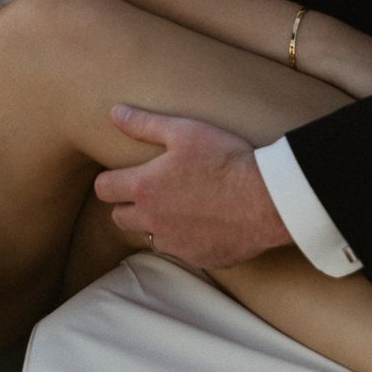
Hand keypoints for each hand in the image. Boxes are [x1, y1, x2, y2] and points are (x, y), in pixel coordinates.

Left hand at [93, 106, 291, 269]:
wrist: (267, 199)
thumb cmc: (225, 159)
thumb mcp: (184, 132)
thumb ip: (144, 125)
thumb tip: (114, 113)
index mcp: (144, 188)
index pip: (103, 189)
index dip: (111, 179)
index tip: (124, 173)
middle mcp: (152, 220)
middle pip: (119, 217)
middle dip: (129, 204)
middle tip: (153, 189)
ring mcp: (175, 243)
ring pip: (149, 236)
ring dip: (157, 223)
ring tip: (181, 205)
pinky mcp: (198, 259)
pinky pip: (181, 250)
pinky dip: (186, 238)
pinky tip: (205, 222)